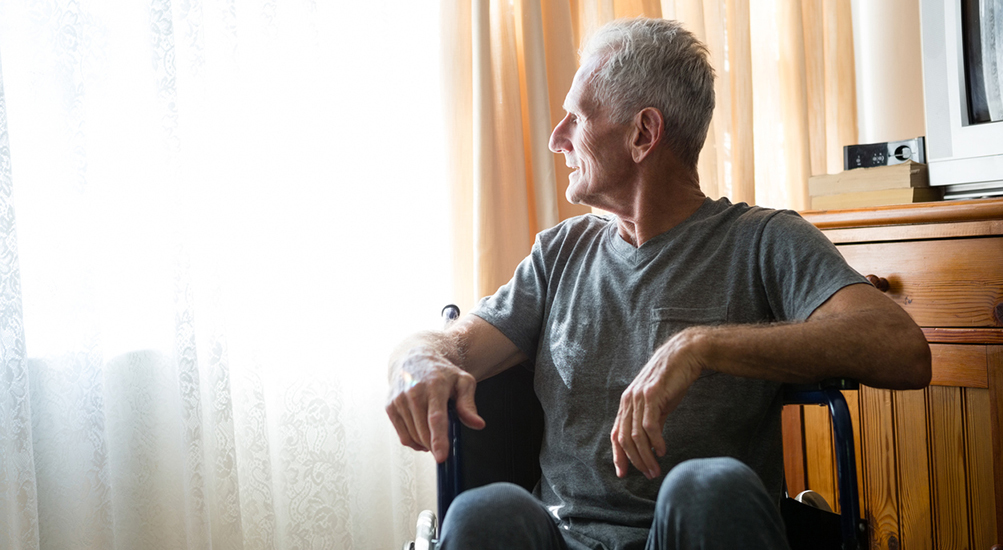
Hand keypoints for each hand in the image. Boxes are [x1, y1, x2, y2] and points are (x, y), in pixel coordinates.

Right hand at [386, 348, 484, 462]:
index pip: (436, 418)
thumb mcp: (463, 382)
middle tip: (446, 443)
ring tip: (434, 434)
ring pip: (413, 436)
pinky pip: (403, 436)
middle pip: (424, 432)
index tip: (441, 457)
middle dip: (435, 445)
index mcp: (435, 385)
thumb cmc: (443, 373)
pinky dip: (414, 442)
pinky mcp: (390, 407)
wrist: (414, 359)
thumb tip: (478, 424)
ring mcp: (399, 400)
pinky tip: (422, 435)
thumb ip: (468, 404)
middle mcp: (413, 392)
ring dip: (426, 443)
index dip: (439, 439)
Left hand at [611, 329, 704, 478]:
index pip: (616, 433)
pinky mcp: (652, 395)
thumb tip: (650, 444)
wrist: (685, 354)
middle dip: (635, 461)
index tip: (623, 473)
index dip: (618, 455)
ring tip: (656, 469)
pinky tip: (662, 451)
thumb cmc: (672, 379)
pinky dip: (655, 442)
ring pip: (636, 435)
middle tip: (648, 474)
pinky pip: (650, 425)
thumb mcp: (658, 402)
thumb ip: (651, 421)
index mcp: (627, 402)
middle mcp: (629, 400)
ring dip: (646, 456)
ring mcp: (639, 397)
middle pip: (624, 439)